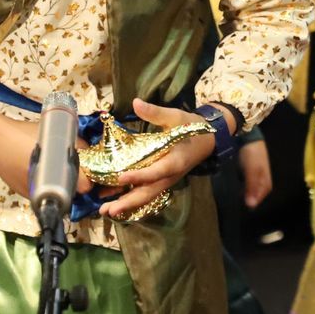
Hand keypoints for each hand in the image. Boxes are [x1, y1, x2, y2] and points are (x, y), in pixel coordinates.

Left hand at [97, 99, 219, 219]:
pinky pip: (146, 192)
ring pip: (146, 195)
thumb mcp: (176, 116)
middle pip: (148, 192)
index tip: (121, 177)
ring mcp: (165, 180)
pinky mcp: (161, 180)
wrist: (209, 140)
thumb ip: (156, 112)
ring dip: (126, 204)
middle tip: (108, 210)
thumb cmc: (192, 128)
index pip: (156, 171)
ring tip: (106, 211)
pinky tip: (112, 201)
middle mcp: (170, 175)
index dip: (139, 176)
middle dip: (128, 202)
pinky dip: (130, 198)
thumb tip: (135, 102)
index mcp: (175, 161)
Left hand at [240, 140, 272, 208]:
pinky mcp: (250, 170)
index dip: (250, 202)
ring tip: (233, 193)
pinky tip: (235, 183)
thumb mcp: (252, 171)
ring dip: (243, 191)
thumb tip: (251, 206)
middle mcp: (263, 180)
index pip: (259, 198)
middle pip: (255, 194)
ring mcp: (256, 174)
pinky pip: (246, 182)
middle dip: (247, 197)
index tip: (240, 206)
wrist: (248, 136)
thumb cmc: (251, 154)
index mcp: (266, 182)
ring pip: (250, 188)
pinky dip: (241, 184)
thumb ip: (251, 187)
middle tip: (236, 200)